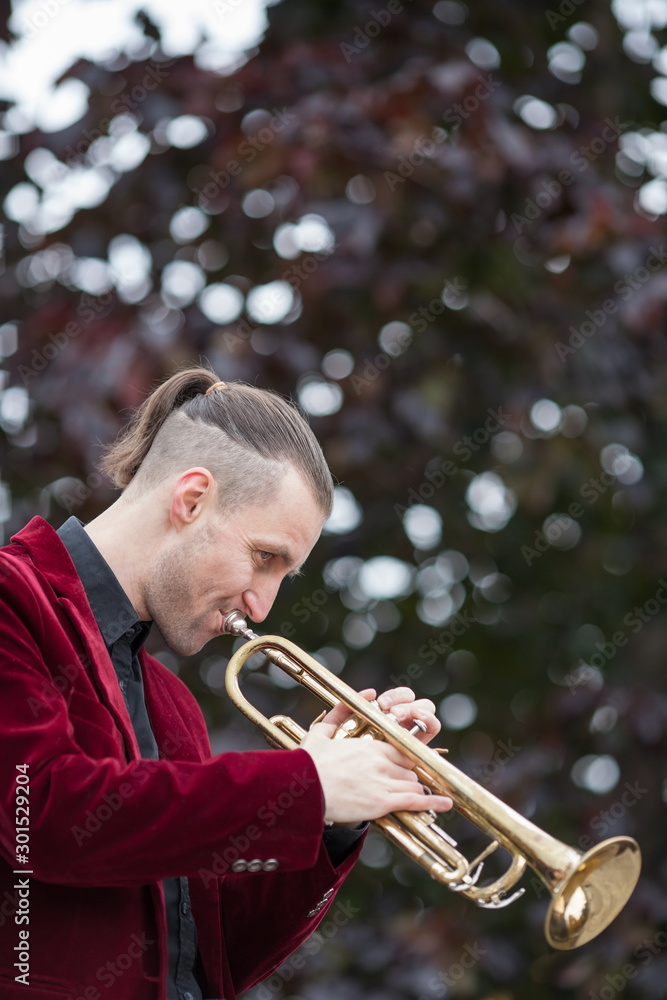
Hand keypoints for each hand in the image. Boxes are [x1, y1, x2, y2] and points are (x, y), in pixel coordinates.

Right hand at [300, 687, 451, 825]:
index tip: (405, 767)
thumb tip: (368, 691)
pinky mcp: (383, 802)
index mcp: (372, 745)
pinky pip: (416, 801)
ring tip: (418, 798)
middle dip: (408, 777)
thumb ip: (343, 711)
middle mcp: (382, 760)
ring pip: (414, 784)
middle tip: (403, 785)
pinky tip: (445, 803)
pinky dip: (433, 802)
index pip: (403, 750)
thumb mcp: (322, 732)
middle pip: (410, 769)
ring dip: (414, 791)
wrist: (302, 790)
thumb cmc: (309, 763)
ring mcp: (385, 781)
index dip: (405, 761)